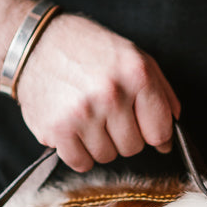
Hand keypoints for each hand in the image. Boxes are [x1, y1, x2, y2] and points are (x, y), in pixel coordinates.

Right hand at [16, 13, 180, 170]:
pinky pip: (81, 163)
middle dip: (123, 136)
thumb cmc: (89, 51)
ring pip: (107, 157)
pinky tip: (73, 129)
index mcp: (136, 74)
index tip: (142, 127)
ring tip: (87, 117)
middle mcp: (111, 94)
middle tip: (106, 114)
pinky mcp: (57, 129)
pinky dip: (78, 152)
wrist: (36, 44)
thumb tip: (171, 136)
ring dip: (99, 143)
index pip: (160, 131)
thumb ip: (161, 94)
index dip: (153, 133)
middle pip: (133, 148)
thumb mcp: (134, 57)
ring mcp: (83, 113)